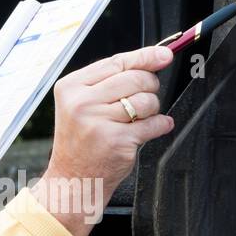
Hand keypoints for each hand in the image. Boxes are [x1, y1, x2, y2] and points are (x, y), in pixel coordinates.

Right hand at [30, 44, 175, 235]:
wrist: (73, 180)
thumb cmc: (82, 141)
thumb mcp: (82, 105)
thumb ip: (110, 81)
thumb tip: (155, 58)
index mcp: (71, 87)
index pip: (116, 62)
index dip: (145, 56)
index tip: (165, 55)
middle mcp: (82, 103)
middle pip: (135, 78)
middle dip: (149, 87)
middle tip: (145, 99)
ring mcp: (98, 122)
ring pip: (146, 101)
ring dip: (151, 109)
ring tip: (138, 120)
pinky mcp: (116, 141)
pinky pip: (153, 124)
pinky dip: (160, 125)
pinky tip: (150, 129)